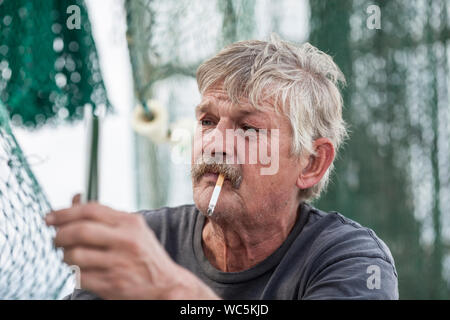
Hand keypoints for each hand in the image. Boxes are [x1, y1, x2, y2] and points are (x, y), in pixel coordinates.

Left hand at [45, 202, 218, 299]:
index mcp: (130, 223)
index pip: (91, 210)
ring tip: (70, 256)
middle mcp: (125, 241)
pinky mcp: (112, 284)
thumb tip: (75, 198)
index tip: (49, 217)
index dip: (65, 212)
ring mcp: (119, 263)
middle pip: (80, 231)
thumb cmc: (145, 254)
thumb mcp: (132, 229)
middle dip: (59, 235)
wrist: (165, 284)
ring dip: (65, 256)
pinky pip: (80, 276)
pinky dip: (75, 274)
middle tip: (55, 239)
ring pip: (75, 255)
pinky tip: (83, 271)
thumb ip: (105, 216)